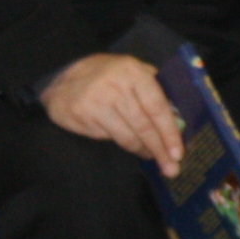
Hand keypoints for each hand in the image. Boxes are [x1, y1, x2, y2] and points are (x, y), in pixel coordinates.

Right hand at [41, 52, 187, 175]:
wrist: (61, 77)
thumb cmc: (106, 76)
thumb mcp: (132, 71)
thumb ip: (153, 88)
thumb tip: (178, 118)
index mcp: (134, 72)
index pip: (157, 106)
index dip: (169, 132)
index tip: (178, 152)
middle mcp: (116, 86)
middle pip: (144, 125)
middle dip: (159, 149)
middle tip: (171, 168)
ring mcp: (97, 101)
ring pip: (127, 135)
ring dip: (142, 150)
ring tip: (151, 156)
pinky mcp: (83, 115)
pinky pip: (108, 137)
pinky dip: (123, 144)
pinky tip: (131, 147)